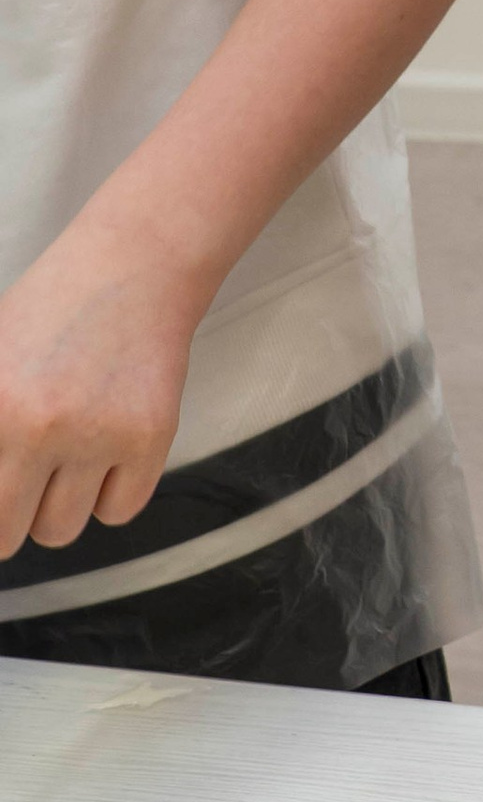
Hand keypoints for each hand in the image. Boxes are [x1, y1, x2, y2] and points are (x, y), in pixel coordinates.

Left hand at [0, 218, 208, 562]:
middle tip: (23, 482)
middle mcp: (41, 426)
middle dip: (12, 514)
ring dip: (59, 506)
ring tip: (66, 458)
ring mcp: (99, 435)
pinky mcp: (150, 438)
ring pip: (61, 531)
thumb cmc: (53, 308)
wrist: (134, 268)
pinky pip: (118, 511)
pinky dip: (109, 495)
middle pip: (9, 533)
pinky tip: (105, 452)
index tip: (5, 486)